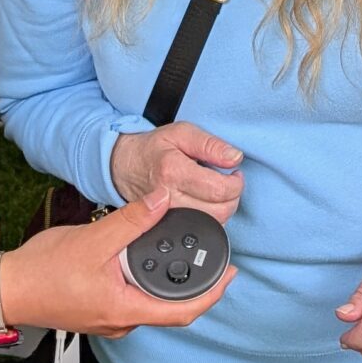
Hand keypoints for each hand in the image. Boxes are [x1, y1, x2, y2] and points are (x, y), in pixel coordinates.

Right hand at [0, 190, 234, 336]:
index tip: (231, 273)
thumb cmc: (43, 271)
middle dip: (194, 285)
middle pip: (171, 308)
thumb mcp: (94, 238)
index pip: (184, 310)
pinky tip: (142, 261)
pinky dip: (145, 283)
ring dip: (166, 282)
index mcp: (125, 310)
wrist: (7, 289)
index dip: (213, 293)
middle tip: (209, 259)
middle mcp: (121, 322)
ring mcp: (109, 320)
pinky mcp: (98, 312)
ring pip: (150, 304)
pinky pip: (133, 301)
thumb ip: (132, 220)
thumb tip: (163, 200)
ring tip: (177, 254)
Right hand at [109, 122, 242, 223]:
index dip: (236, 184)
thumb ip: (210, 144)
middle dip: (232, 197)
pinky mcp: (167, 226)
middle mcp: (169, 198)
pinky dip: (210, 218)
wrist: (125, 166)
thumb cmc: (154, 148)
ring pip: (212, 224)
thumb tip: (235, 158)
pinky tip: (206, 203)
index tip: (235, 174)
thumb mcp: (182, 133)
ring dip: (223, 208)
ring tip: (217, 191)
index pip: (219, 190)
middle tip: (228, 183)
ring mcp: (167, 216)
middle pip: (219, 212)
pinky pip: (199, 229)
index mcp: (174, 172)